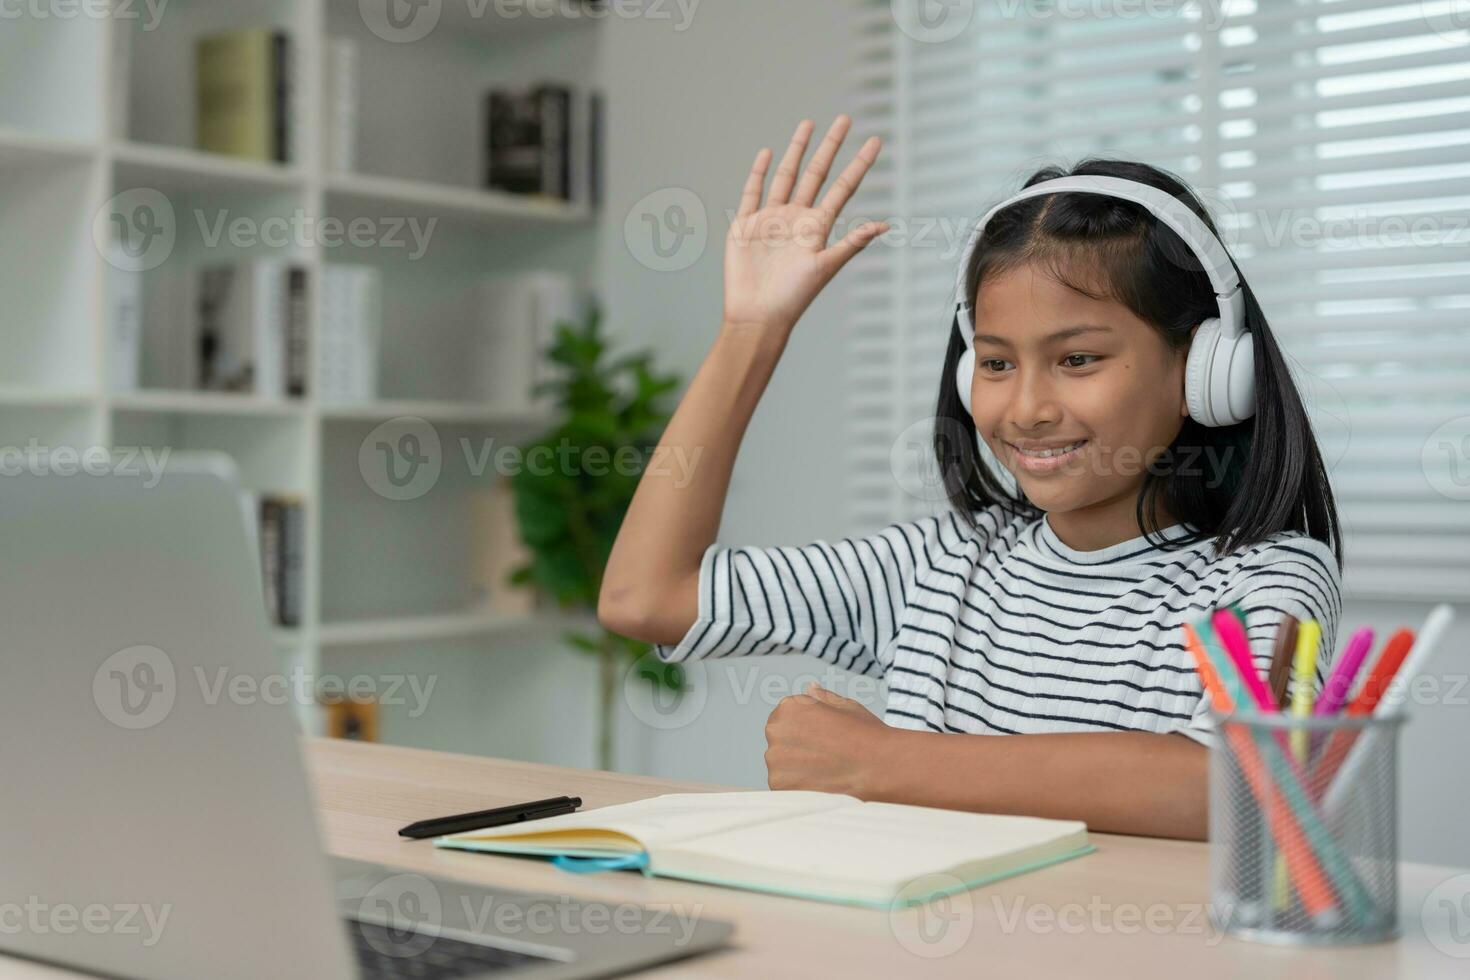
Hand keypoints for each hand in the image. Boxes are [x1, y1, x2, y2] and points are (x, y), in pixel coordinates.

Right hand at [723, 115, 888, 333]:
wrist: (757, 315)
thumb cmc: (793, 297)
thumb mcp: (825, 268)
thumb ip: (851, 243)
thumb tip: (883, 225)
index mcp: (817, 227)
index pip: (843, 187)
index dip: (859, 164)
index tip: (875, 141)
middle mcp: (796, 219)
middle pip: (816, 173)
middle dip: (830, 146)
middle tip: (845, 119)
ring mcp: (770, 220)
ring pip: (786, 176)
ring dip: (796, 151)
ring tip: (807, 125)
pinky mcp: (746, 226)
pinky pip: (753, 192)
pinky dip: (759, 172)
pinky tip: (768, 153)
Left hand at [763, 682, 890, 795]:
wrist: (880, 769)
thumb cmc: (866, 735)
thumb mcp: (846, 707)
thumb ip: (823, 698)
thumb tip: (810, 688)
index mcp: (789, 708)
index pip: (787, 718)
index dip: (809, 730)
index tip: (827, 738)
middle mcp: (775, 731)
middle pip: (781, 741)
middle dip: (799, 749)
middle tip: (828, 756)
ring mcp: (774, 760)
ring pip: (781, 765)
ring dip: (798, 770)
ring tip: (826, 771)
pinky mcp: (778, 786)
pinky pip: (784, 786)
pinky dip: (799, 788)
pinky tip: (821, 785)